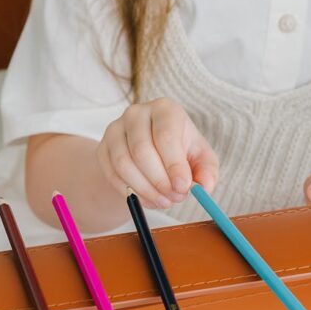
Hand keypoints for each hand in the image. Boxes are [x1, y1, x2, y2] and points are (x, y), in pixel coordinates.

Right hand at [97, 98, 218, 208]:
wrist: (151, 150)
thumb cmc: (180, 150)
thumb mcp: (200, 157)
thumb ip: (207, 171)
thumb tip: (205, 187)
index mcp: (164, 109)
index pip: (165, 135)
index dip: (174, 165)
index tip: (184, 187)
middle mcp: (136, 113)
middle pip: (142, 150)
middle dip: (160, 181)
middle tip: (175, 198)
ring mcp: (115, 129)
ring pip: (124, 164)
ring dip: (145, 189)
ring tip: (163, 200)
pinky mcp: (102, 147)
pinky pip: (112, 174)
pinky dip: (130, 192)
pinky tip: (147, 198)